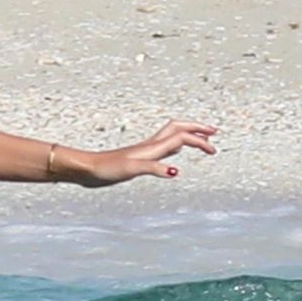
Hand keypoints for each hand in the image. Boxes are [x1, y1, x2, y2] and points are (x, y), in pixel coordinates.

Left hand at [56, 120, 216, 187]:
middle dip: (197, 128)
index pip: (182, 137)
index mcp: (152, 147)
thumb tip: (176, 172)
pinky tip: (175, 155)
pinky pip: (164, 148)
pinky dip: (176, 147)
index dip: (199, 140)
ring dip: (189, 135)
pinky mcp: (139, 157)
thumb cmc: (107, 168)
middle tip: (214, 132)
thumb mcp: (131, 169)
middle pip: (179, 128)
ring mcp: (145, 151)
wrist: (88, 168)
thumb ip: (154, 169)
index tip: (213, 149)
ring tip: (201, 139)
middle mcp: (151, 146)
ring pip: (172, 136)